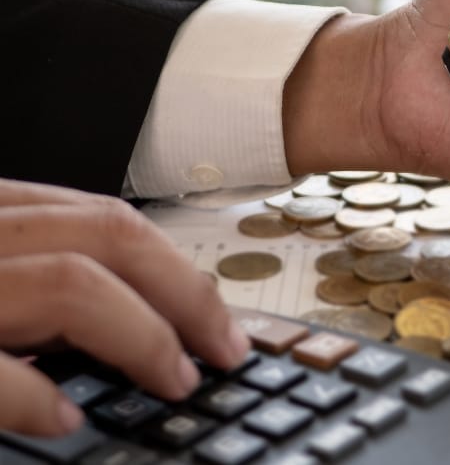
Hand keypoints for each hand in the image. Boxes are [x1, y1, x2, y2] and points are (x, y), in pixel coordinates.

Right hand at [0, 180, 250, 436]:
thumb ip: (44, 292)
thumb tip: (142, 326)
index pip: (107, 222)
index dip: (178, 272)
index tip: (222, 324)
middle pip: (110, 237)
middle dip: (186, 296)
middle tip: (223, 353)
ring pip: (71, 282)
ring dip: (141, 337)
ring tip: (172, 382)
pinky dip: (33, 394)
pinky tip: (64, 419)